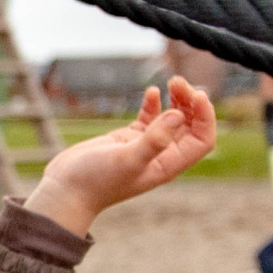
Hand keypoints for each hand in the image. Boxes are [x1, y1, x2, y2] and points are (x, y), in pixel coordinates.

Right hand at [24, 75, 219, 237]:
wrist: (66, 191)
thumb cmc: (96, 181)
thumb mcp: (127, 159)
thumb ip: (155, 139)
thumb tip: (178, 115)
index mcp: (168, 164)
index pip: (202, 140)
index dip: (206, 116)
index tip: (197, 94)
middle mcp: (161, 156)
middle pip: (190, 126)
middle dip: (191, 102)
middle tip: (178, 81)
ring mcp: (145, 146)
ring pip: (172, 118)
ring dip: (176, 100)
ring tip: (171, 82)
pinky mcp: (128, 139)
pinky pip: (150, 117)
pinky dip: (154, 103)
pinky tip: (151, 91)